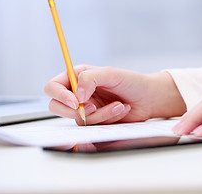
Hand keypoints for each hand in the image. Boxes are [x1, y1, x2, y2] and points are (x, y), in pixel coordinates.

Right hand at [45, 65, 185, 124]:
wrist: (148, 98)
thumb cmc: (131, 82)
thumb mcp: (112, 74)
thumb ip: (91, 79)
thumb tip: (77, 95)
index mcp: (78, 76)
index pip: (53, 86)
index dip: (59, 95)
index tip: (75, 102)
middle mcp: (78, 93)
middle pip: (56, 106)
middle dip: (75, 110)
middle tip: (92, 108)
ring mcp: (85, 108)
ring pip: (78, 119)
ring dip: (100, 114)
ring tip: (119, 105)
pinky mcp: (95, 121)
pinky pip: (93, 126)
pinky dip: (108, 119)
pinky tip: (121, 110)